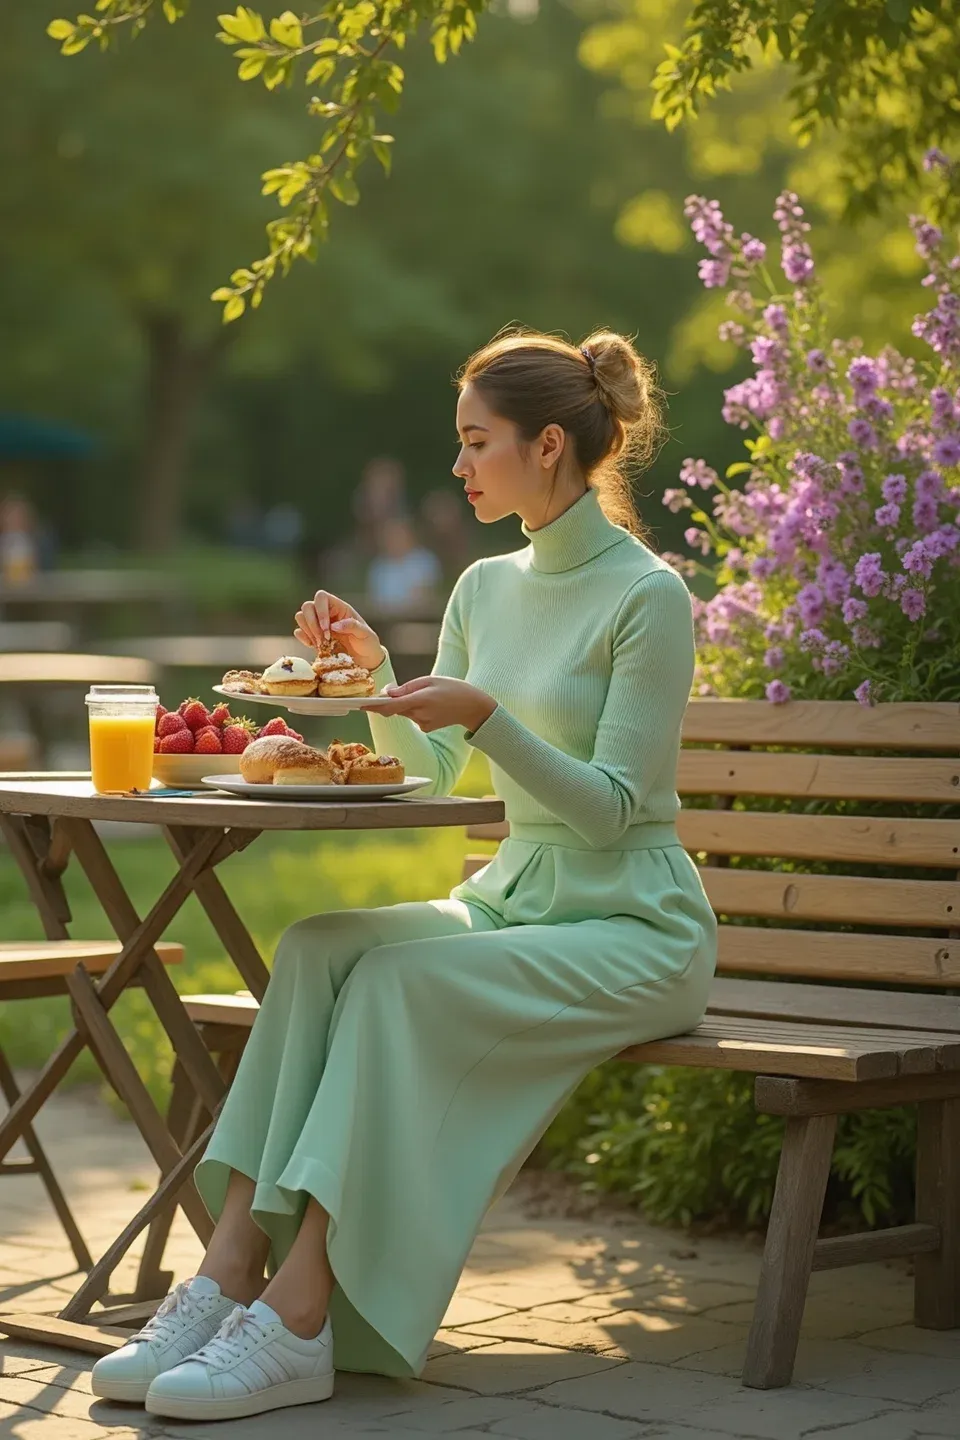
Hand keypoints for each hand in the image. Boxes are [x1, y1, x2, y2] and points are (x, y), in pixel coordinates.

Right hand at [294, 590, 384, 671]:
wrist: (365, 661)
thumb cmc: (368, 644)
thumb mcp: (365, 634)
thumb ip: (352, 626)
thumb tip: (333, 625)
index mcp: (339, 608)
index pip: (321, 597)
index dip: (320, 610)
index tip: (326, 628)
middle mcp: (326, 613)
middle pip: (307, 606)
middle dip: (312, 624)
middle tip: (323, 639)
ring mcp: (318, 624)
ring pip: (300, 617)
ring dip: (307, 630)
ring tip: (320, 644)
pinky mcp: (313, 637)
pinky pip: (299, 632)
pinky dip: (303, 638)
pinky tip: (314, 646)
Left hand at [362, 676, 496, 733]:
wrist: (473, 707)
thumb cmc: (452, 688)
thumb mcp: (430, 680)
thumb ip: (407, 687)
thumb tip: (387, 693)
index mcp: (421, 700)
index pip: (391, 705)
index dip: (373, 706)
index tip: (359, 705)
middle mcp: (420, 715)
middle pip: (395, 709)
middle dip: (388, 701)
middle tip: (387, 692)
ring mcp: (423, 724)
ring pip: (403, 712)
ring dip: (404, 704)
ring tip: (424, 695)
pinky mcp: (426, 729)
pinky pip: (412, 717)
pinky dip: (414, 710)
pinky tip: (430, 705)